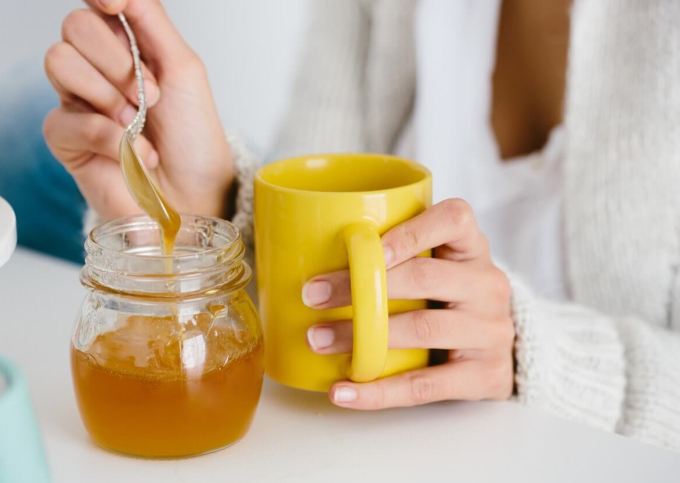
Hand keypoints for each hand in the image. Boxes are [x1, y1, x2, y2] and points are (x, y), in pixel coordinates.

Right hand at [43, 0, 232, 220]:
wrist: (195, 194)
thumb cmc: (193, 138)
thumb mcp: (185, 70)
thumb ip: (151, 22)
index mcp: (125, 46)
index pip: (94, 5)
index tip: (117, 6)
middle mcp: (95, 68)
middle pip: (76, 27)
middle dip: (121, 62)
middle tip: (152, 98)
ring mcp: (77, 102)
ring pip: (60, 61)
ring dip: (111, 95)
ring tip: (140, 124)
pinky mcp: (65, 139)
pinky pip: (68, 118)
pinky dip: (110, 137)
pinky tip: (136, 153)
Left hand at [302, 199, 514, 408]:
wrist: (499, 349)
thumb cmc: (452, 298)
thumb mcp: (440, 264)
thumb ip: (399, 254)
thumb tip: (312, 252)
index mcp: (473, 248)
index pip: (454, 219)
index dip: (410, 230)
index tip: (361, 245)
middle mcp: (488, 285)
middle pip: (425, 277)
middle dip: (363, 285)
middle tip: (314, 295)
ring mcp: (491, 330)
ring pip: (422, 329)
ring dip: (363, 337)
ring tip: (319, 339)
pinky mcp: (486, 375)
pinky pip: (426, 385)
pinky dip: (379, 391)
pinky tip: (343, 391)